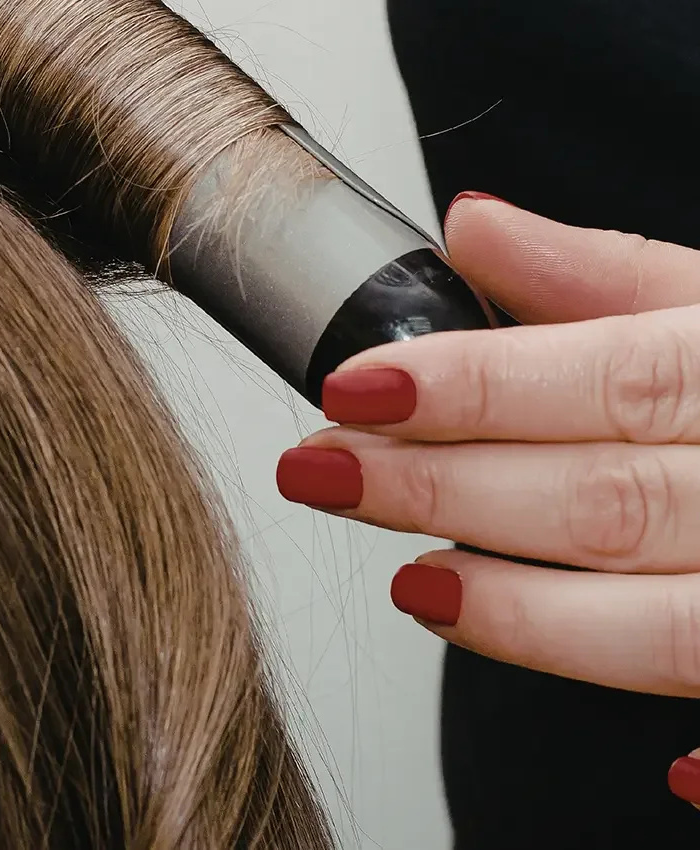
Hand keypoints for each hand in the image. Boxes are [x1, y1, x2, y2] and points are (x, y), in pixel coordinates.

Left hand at [275, 194, 699, 806]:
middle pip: (608, 498)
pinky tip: (655, 764)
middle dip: (447, 490)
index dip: (472, 386)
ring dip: (529, 615)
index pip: (607, 375)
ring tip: (416, 589)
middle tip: (325, 472)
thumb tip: (472, 227)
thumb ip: (604, 273)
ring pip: (668, 624)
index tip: (354, 385)